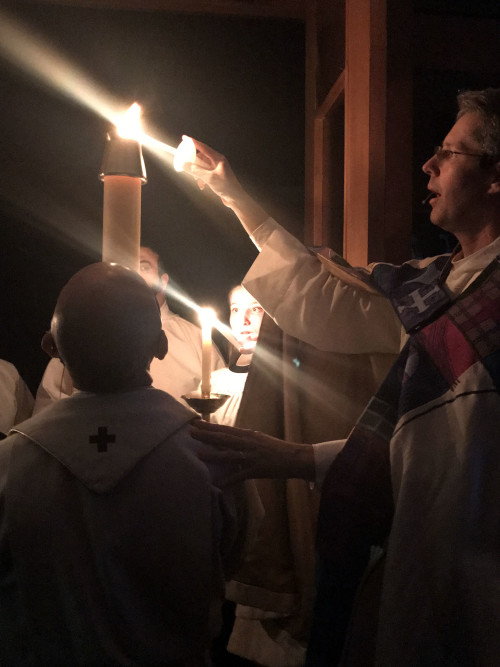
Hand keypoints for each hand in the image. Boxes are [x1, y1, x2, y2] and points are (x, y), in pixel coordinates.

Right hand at [182, 137, 244, 204]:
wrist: (235, 198)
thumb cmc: (226, 186)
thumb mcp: (209, 178)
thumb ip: (196, 170)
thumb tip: (184, 164)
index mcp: (218, 158)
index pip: (203, 147)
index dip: (193, 142)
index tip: (184, 138)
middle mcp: (217, 161)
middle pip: (201, 156)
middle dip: (194, 162)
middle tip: (187, 165)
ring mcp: (217, 168)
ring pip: (202, 166)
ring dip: (197, 173)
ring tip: (196, 180)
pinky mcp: (216, 176)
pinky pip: (205, 173)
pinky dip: (202, 179)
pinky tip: (202, 186)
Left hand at [190, 419, 314, 485]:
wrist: (294, 457)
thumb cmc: (275, 449)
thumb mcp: (257, 439)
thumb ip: (243, 439)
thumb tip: (227, 438)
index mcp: (248, 435)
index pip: (225, 429)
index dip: (210, 426)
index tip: (195, 423)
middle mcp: (248, 443)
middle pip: (224, 438)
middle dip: (207, 436)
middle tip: (191, 432)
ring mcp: (252, 456)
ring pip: (229, 455)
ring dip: (213, 455)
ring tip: (198, 454)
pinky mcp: (257, 469)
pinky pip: (240, 475)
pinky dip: (229, 480)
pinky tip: (218, 484)